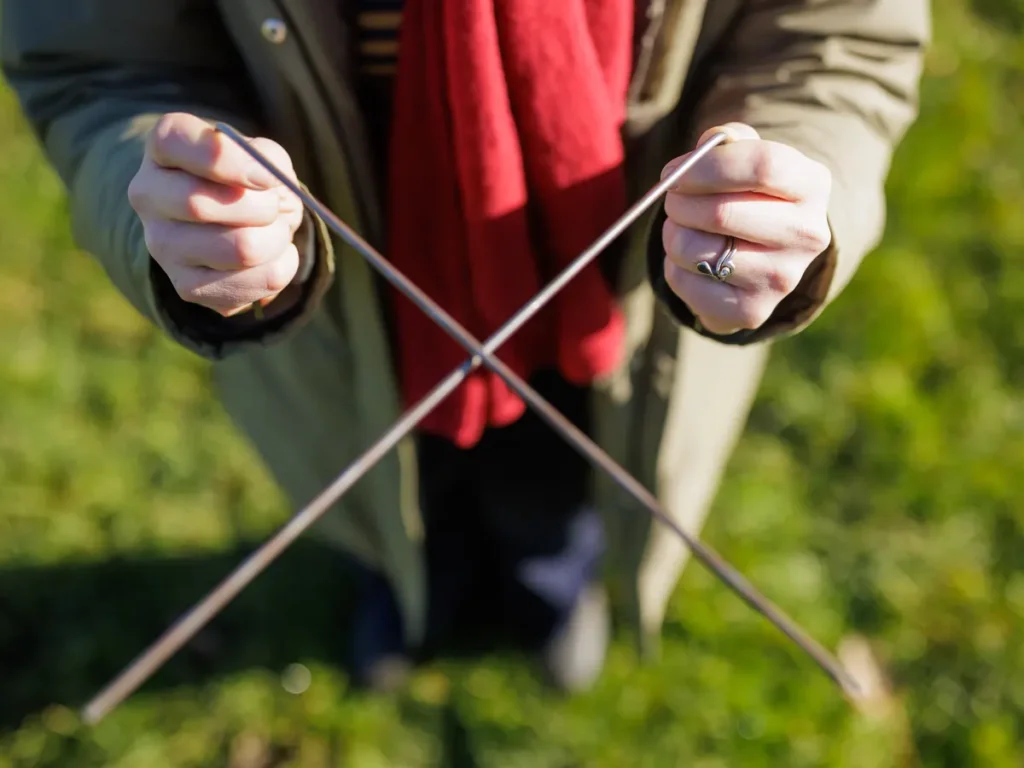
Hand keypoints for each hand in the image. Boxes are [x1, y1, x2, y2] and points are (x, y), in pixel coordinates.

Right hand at [128, 112, 304, 316]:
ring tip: (276, 231)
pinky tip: (272, 257)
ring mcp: (161, 245)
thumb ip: (266, 158)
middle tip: (276, 207)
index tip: (268, 177)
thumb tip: (266, 179)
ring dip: (276, 240)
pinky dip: (280, 268)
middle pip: (199, 205)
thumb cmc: (248, 180)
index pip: (174, 141)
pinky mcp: (186, 285)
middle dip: (261, 208)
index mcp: (162, 148)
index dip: (229, 161)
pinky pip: (249, 284)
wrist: (241, 224)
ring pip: (237, 249)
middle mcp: (149, 195)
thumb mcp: (262, 155)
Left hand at [659, 123, 831, 335]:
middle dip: (679, 202)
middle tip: (674, 199)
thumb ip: (726, 141)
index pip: (762, 165)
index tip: (675, 172)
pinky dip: (674, 266)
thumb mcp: (746, 156)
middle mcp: (808, 235)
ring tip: (685, 227)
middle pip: (721, 213)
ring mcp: (782, 279)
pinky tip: (694, 260)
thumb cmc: (748, 192)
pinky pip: (684, 282)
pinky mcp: (752, 311)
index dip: (706, 167)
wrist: (765, 255)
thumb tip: (700, 154)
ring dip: (673, 233)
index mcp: (813, 185)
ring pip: (693, 249)